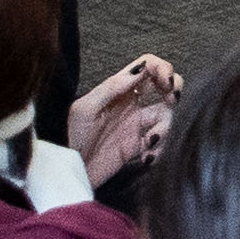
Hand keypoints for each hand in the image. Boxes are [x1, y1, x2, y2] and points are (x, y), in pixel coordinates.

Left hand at [66, 55, 179, 178]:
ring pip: (166, 115)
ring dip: (167, 126)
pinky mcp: (138, 147)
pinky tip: (148, 157)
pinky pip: (160, 141)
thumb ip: (111, 88)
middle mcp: (130, 103)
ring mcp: (136, 125)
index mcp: (118, 89)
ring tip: (151, 141)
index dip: (162, 69)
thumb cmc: (68, 137)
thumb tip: (140, 69)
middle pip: (164, 85)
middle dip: (174, 90)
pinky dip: (161, 148)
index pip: (147, 66)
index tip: (166, 83)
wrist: (65, 172)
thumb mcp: (85, 108)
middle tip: (172, 102)